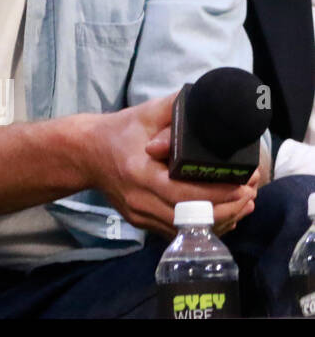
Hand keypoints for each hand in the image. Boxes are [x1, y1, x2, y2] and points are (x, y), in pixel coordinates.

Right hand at [85, 93, 254, 239]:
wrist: (85, 154)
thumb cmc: (118, 131)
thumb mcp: (144, 114)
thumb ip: (175, 109)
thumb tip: (207, 106)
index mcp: (140, 173)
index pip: (186, 193)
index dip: (219, 193)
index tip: (244, 183)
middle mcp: (140, 199)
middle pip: (192, 217)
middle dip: (229, 208)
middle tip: (251, 193)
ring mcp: (140, 215)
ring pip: (189, 229)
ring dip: (222, 220)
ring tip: (245, 204)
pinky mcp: (142, 223)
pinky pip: (179, 231)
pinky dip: (205, 226)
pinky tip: (224, 215)